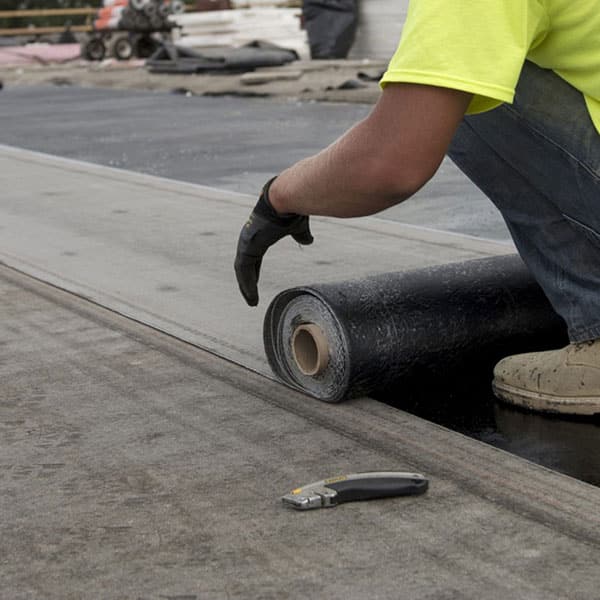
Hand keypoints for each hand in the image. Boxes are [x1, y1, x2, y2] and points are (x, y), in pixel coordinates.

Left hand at [234, 178, 312, 305]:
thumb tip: (308, 241)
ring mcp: (246, 241)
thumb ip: (301, 235)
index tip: (256, 280)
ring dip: (245, 286)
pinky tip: (250, 296)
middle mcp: (249, 237)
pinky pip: (243, 270)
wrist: (287, 198)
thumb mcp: (298, 227)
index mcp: (260, 234)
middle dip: (247, 280)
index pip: (253, 256)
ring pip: (242, 270)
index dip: (254, 270)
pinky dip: (246, 284)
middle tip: (250, 296)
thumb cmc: (293, 208)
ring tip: (251, 301)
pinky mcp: (247, 246)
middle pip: (245, 264)